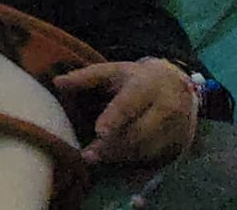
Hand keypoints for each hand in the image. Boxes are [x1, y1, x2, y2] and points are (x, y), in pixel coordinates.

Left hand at [53, 58, 198, 165]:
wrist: (178, 85)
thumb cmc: (136, 79)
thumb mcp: (113, 71)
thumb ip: (86, 77)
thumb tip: (57, 82)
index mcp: (148, 86)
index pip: (130, 104)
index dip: (114, 117)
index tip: (99, 130)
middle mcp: (167, 108)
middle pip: (139, 133)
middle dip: (112, 146)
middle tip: (88, 154)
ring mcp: (177, 128)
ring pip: (146, 150)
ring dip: (120, 157)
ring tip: (95, 157)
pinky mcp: (180, 145)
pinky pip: (156, 160)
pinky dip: (134, 165)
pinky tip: (115, 165)